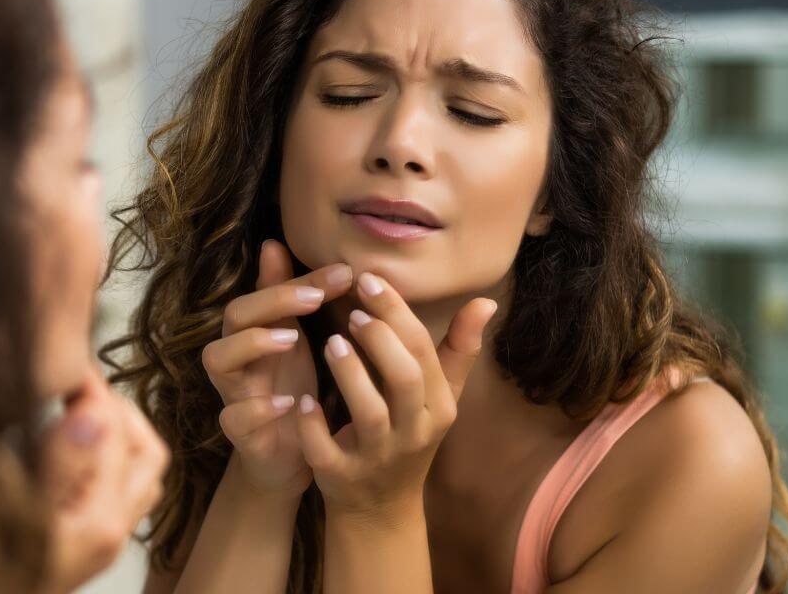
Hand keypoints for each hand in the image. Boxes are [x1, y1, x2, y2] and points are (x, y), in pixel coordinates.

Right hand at [39, 371, 169, 593]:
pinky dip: (106, 461)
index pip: (115, 436)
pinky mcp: (87, 546)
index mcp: (101, 523)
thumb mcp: (14, 510)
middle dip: (119, 412)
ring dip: (117, 437)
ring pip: (138, 475)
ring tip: (76, 412)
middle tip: (81, 387)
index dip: (95, 394)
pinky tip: (68, 449)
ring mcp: (103, 544)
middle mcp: (112, 535)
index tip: (70, 367)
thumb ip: (58, 464)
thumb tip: (96, 416)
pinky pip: (119, 493)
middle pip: (147, 455)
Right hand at [203, 239, 351, 496]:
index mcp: (253, 331)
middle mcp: (236, 357)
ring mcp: (233, 393)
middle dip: (274, 302)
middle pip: (234, 316)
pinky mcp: (239, 433)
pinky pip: (233, 417)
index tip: (344, 274)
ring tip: (291, 339)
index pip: (263, 293)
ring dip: (253, 344)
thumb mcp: (298, 339)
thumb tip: (275, 242)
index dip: (297, 281)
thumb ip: (292, 297)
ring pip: (217, 358)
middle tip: (316, 298)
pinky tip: (289, 401)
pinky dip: (257, 408)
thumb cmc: (296, 389)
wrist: (294, 458)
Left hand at [296, 272, 496, 522]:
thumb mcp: (438, 398)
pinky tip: (302, 399)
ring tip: (332, 343)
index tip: (370, 280)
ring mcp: (377, 457)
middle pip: (404, 379)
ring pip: (369, 413)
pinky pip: (327, 451)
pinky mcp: (342, 476)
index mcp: (437, 407)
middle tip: (353, 311)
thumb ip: (458, 350)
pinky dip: (313, 425)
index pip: (423, 353)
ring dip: (350, 375)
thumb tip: (485, 301)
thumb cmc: (408, 435)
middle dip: (379, 341)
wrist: (380, 508)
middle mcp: (412, 432)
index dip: (397, 314)